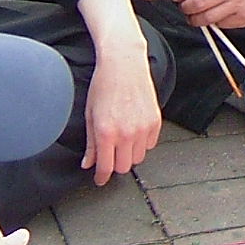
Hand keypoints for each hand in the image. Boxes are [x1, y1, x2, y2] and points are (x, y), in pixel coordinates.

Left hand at [83, 46, 162, 185]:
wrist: (124, 64)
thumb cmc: (103, 85)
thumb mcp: (90, 115)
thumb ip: (91, 143)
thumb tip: (88, 163)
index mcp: (106, 132)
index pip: (105, 167)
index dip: (101, 177)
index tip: (99, 180)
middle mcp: (126, 133)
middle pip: (123, 167)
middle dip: (115, 164)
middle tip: (110, 154)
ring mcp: (143, 128)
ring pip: (138, 158)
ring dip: (129, 154)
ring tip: (122, 138)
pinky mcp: (155, 122)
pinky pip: (150, 145)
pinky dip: (141, 143)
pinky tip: (133, 128)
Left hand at [173, 0, 244, 30]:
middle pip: (196, 4)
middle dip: (184, 7)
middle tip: (183, 6)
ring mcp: (238, 7)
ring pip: (206, 19)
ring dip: (195, 19)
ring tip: (194, 15)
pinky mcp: (244, 19)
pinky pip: (222, 25)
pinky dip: (214, 22)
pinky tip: (215, 16)